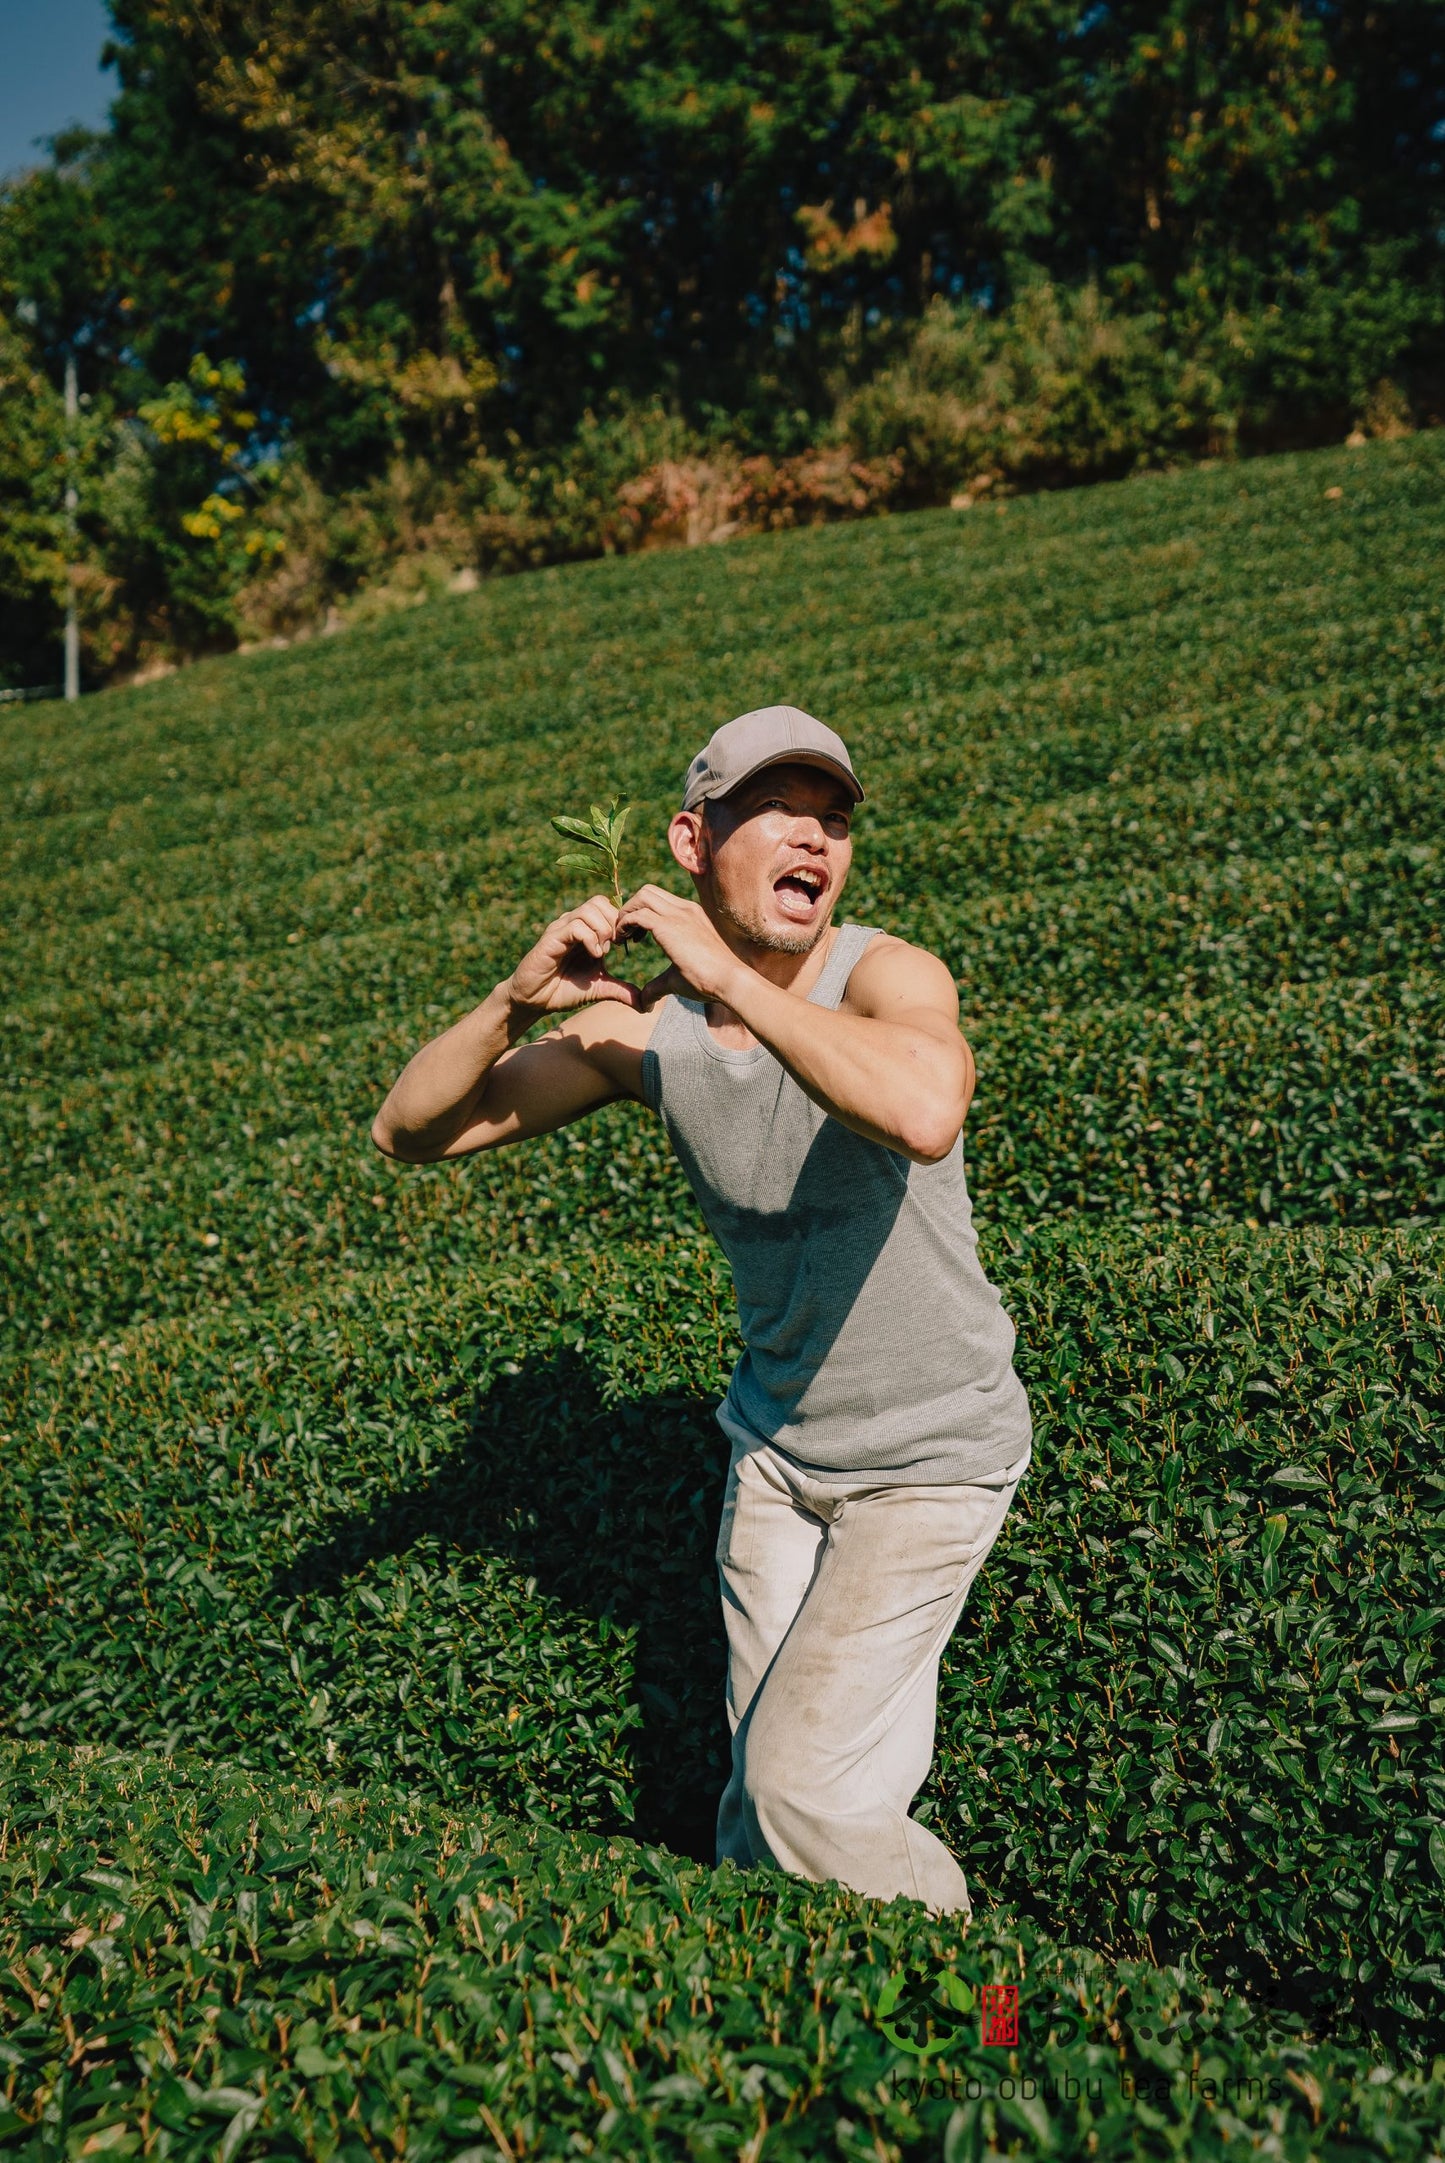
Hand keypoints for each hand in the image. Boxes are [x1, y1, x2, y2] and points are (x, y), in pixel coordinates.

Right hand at [505, 896, 640, 1015]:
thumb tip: (646, 1005)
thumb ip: (622, 991)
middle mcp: (574, 924)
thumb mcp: (600, 989)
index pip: (609, 907)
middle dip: (614, 923)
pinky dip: (590, 939)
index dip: (622, 921)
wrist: (535, 1001)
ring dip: (603, 930)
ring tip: (603, 952)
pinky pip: (575, 926)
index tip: (627, 943)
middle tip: (616, 946)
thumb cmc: (564, 990)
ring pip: (589, 909)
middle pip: (600, 901)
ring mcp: (561, 929)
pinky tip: (594, 956)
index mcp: (587, 930)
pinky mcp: (551, 939)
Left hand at [617, 885, 740, 1007]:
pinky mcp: (668, 926)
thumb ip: (658, 985)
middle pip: (647, 891)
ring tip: (620, 936)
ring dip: (625, 913)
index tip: (636, 935)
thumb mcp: (678, 978)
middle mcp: (685, 909)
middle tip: (625, 933)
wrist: (729, 980)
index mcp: (691, 915)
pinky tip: (622, 941)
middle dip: (630, 908)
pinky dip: (624, 924)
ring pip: (642, 896)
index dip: (642, 912)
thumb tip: (644, 1004)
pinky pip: (638, 914)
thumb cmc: (710, 982)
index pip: (659, 899)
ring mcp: (678, 914)